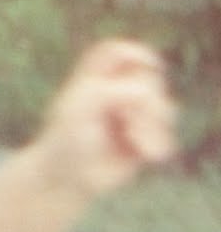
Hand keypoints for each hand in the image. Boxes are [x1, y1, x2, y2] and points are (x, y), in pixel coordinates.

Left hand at [35, 39, 177, 198]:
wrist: (66, 178)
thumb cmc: (67, 138)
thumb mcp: (85, 105)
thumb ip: (118, 89)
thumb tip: (149, 96)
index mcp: (94, 79)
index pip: (118, 52)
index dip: (136, 53)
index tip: (147, 66)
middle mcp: (115, 94)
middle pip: (149, 79)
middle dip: (145, 99)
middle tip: (125, 118)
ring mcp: (131, 117)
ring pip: (164, 106)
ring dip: (153, 123)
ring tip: (134, 140)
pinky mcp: (142, 140)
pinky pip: (166, 134)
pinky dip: (159, 141)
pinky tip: (148, 154)